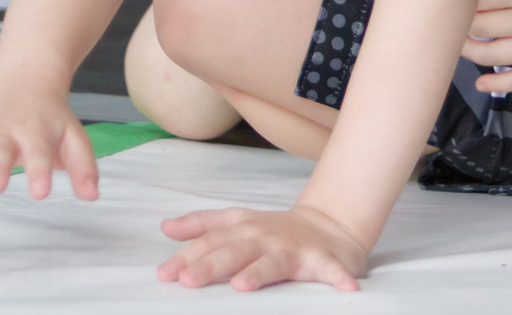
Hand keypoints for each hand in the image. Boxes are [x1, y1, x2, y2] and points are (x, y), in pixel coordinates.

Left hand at [161, 203, 369, 291]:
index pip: (212, 240)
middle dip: (211, 265)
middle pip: (235, 250)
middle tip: (189, 281)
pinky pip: (332, 272)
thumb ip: (202, 225)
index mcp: (245, 228)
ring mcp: (295, 249)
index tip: (166, 273)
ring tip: (242, 285)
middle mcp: (266, 237)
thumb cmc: (275, 231)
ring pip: (273, 262)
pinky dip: (338, 279)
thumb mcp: (238, 222)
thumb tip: (165, 227)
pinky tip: (346, 289)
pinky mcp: (324, 262)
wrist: (330, 226)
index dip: (188, 255)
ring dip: (258, 272)